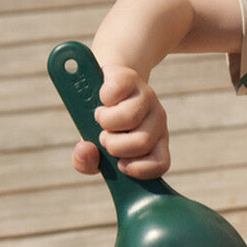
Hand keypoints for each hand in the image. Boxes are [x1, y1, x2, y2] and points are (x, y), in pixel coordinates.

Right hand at [71, 65, 170, 179]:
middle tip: (105, 137)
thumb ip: (86, 161)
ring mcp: (146, 97)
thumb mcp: (94, 147)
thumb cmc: (102, 124)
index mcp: (156, 142)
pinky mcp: (130, 78)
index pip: (161, 163)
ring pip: (130, 117)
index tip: (121, 165)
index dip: (140, 168)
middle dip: (115, 145)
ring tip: (102, 118)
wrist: (102, 84)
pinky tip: (104, 99)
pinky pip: (114, 94)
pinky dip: (102, 99)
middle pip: (142, 142)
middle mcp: (157, 120)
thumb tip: (85, 150)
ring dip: (106, 122)